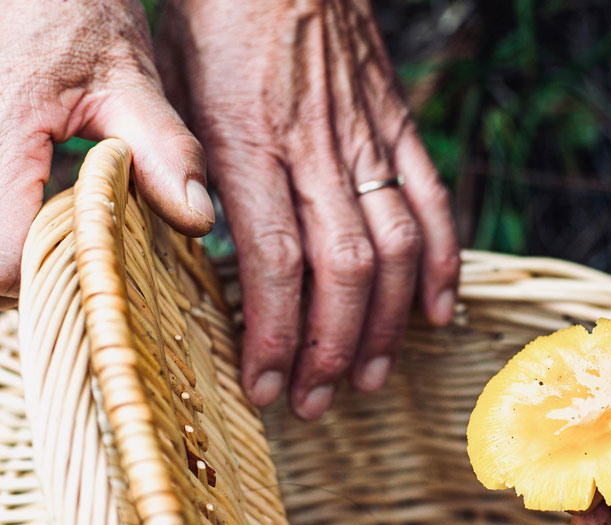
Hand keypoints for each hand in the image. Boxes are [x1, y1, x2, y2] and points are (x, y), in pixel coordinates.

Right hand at [0, 0, 213, 311]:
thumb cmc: (84, 19)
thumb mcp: (136, 83)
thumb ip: (167, 154)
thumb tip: (199, 219)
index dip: (53, 278)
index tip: (100, 261)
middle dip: (40, 275)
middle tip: (92, 243)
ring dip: (18, 253)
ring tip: (65, 208)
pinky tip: (36, 192)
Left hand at [157, 0, 459, 419]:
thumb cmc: (209, 24)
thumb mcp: (169, 92)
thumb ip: (179, 173)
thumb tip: (185, 252)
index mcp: (248, 143)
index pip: (274, 261)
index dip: (277, 335)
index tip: (266, 386)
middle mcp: (314, 148)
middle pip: (344, 269)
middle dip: (331, 348)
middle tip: (315, 401)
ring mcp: (365, 137)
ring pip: (395, 247)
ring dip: (385, 324)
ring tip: (366, 377)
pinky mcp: (396, 124)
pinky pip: (432, 201)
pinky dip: (441, 263)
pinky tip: (435, 314)